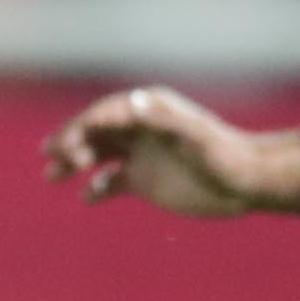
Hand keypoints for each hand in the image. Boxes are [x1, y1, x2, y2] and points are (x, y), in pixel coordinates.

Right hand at [40, 84, 289, 217]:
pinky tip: (87, 198)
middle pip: (95, 132)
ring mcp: (141, 154)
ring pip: (97, 154)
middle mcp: (140, 129)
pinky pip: (112, 182)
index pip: (105, 114)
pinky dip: (97, 189)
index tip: (64, 145)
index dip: (81, 126)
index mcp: (150, 110)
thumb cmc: (227, 155)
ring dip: (73, 162)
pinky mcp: (144, 180)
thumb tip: (133, 102)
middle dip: (69, 141)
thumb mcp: (197, 136)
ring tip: (51, 176)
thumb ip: (165, 120)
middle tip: (51, 157)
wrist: (249, 181)